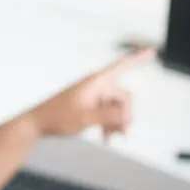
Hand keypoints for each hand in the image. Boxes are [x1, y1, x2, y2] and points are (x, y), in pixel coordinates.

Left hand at [27, 47, 156, 141]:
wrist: (37, 123)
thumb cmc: (56, 117)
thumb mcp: (84, 119)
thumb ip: (108, 116)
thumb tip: (127, 116)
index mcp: (95, 82)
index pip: (121, 66)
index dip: (138, 58)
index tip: (152, 52)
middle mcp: (96, 86)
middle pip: (123, 97)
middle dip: (125, 115)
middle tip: (122, 134)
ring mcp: (93, 95)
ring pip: (116, 107)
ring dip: (116, 123)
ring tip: (110, 138)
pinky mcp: (90, 105)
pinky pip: (108, 112)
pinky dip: (109, 124)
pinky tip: (106, 136)